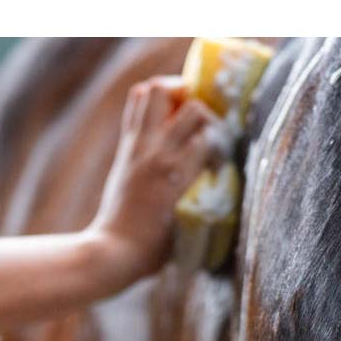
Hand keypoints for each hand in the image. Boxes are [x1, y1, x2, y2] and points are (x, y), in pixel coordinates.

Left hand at [88, 75, 218, 285]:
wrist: (117, 249)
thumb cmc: (159, 247)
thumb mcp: (193, 222)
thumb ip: (207, 194)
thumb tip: (222, 173)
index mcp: (179, 176)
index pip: (210, 136)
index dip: (223, 139)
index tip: (223, 154)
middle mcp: (158, 154)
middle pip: (190, 106)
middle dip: (205, 111)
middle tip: (206, 124)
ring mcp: (139, 146)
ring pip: (156, 91)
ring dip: (174, 91)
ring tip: (183, 104)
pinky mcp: (126, 145)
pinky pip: (137, 103)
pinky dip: (152, 98)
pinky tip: (164, 113)